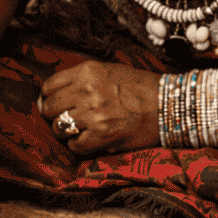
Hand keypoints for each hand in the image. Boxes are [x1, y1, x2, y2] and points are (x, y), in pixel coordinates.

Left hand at [39, 60, 160, 154]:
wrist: (169, 105)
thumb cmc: (141, 88)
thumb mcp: (109, 71)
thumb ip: (82, 79)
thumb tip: (55, 94)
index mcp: (87, 71)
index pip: (49, 86)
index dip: (48, 98)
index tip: (53, 104)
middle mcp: (87, 91)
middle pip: (50, 108)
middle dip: (54, 116)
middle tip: (64, 120)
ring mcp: (93, 114)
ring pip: (59, 128)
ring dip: (66, 132)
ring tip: (79, 131)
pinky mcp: (102, 135)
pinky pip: (75, 145)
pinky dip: (79, 146)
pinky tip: (90, 141)